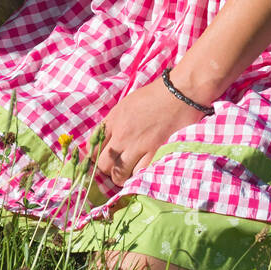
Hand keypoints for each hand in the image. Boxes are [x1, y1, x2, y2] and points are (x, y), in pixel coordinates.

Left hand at [89, 76, 209, 186]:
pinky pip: (139, 174)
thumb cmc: (155, 95)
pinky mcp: (154, 152)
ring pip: (118, 174)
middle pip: (102, 165)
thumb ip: (114, 121)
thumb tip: (108, 139)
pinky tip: (142, 173)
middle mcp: (121, 135)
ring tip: (128, 174)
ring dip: (122, 177)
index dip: (94, 158)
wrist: (178, 92)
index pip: (92, 147)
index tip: (101, 160)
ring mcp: (137, 145)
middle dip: (107, 170)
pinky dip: (139, 176)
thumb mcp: (127, 104)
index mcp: (113, 120)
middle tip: (115, 169)